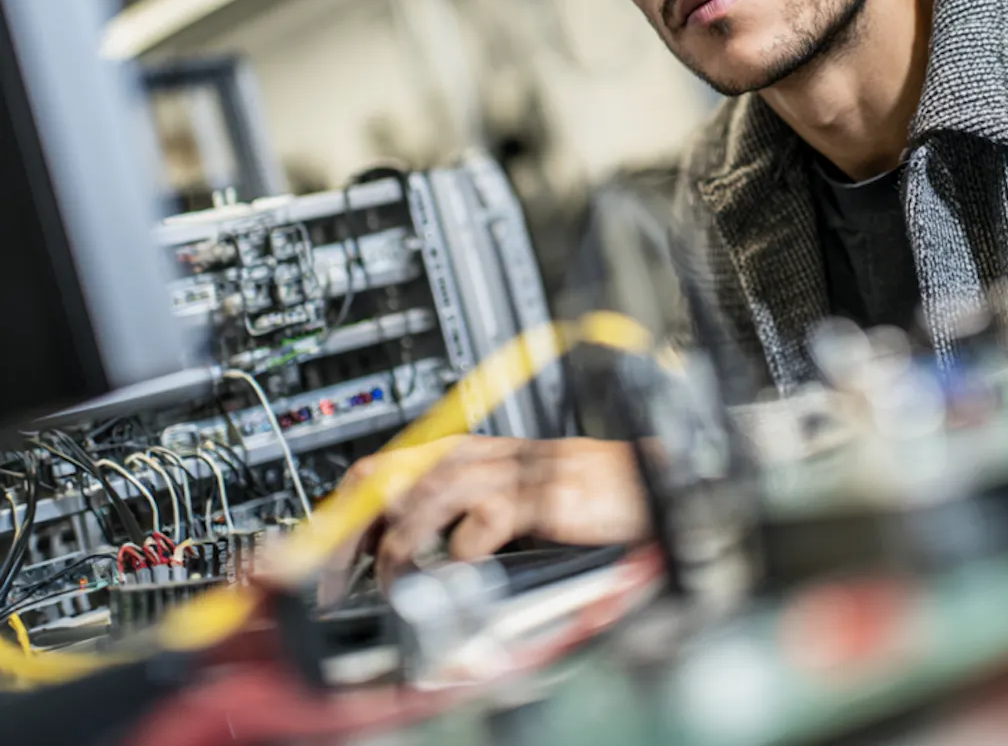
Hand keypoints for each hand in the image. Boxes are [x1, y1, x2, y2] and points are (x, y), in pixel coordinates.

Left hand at [317, 436, 650, 602]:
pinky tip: (461, 569)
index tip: (320, 559)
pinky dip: (463, 548)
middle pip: (396, 470)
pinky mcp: (547, 496)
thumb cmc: (600, 499)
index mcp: (480, 452)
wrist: (662, 484)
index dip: (346, 510)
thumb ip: (473, 517)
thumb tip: (413, 557)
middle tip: (336, 577)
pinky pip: (485, 518)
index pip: (391, 466)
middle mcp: (491, 454)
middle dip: (355, 524)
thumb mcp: (523, 503)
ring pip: (429, 491)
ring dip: (402, 541)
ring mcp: (518, 471)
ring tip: (393, 579)